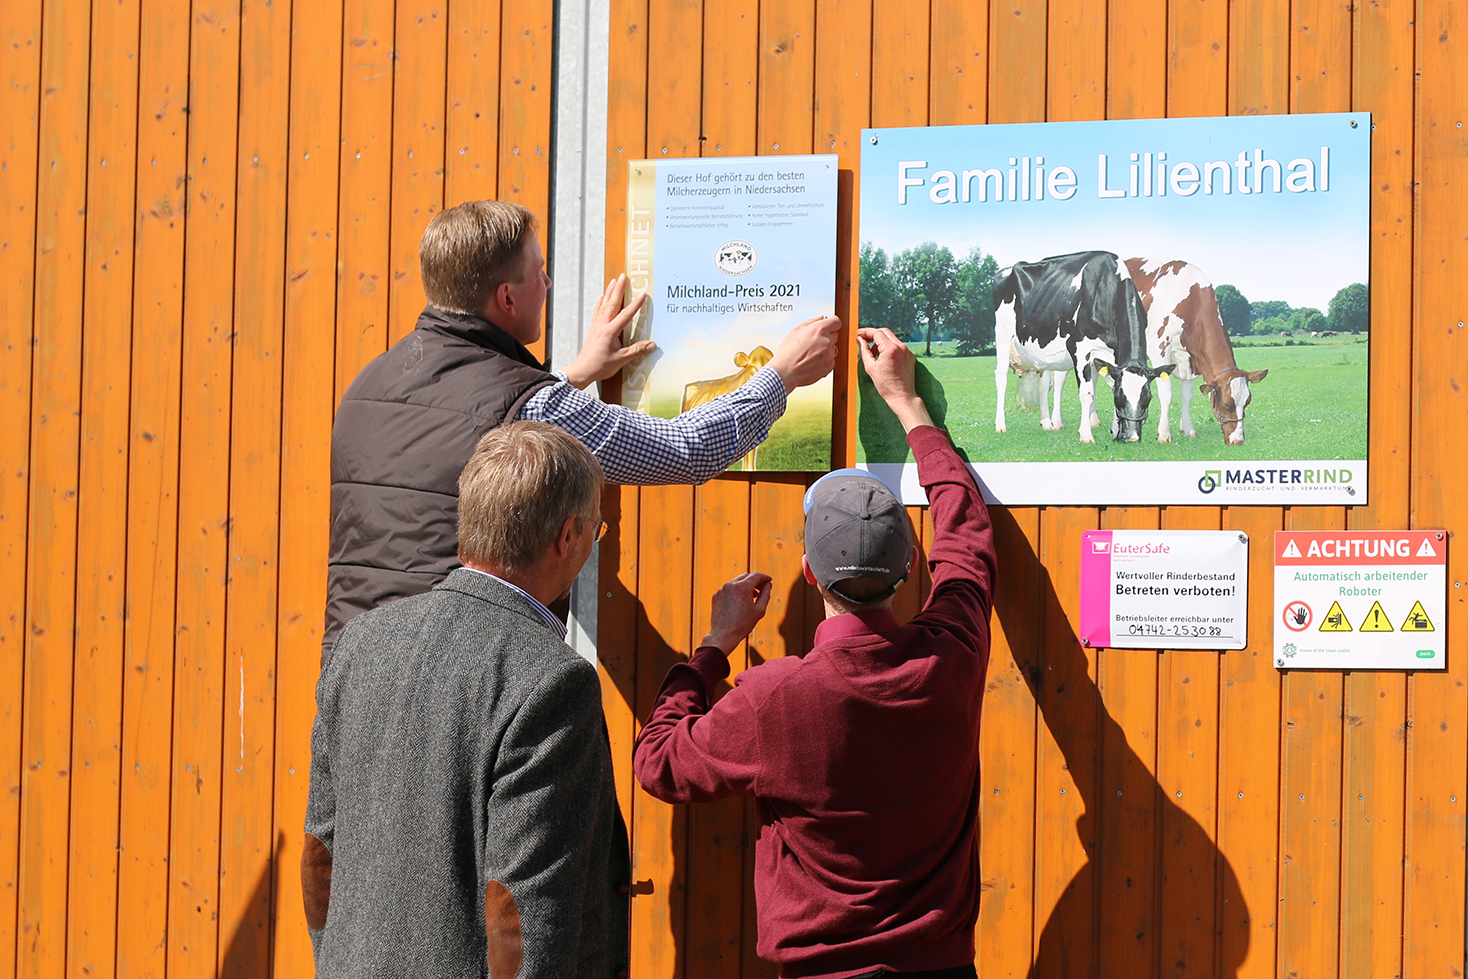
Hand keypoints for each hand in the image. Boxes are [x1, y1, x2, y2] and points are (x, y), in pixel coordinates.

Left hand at [562, 274, 653, 388]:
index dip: (635, 304)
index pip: (625, 314)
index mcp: (610, 331)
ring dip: (609, 292)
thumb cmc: (599, 366)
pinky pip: (597, 312)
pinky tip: (601, 297)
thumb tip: (652, 345)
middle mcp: (602, 325)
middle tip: (623, 276)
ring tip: (613, 281)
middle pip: (612, 303)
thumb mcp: (620, 360)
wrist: (582, 370)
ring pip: (604, 305)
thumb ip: (636, 350)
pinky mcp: (593, 330)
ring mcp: (597, 326)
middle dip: (619, 289)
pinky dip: (600, 303)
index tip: (642, 294)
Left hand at [701, 572, 772, 653]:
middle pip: (746, 576)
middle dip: (755, 581)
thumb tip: (768, 584)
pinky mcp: (716, 595)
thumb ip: (766, 594)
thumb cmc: (743, 625)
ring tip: (751, 597)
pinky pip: (728, 589)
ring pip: (736, 582)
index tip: (769, 580)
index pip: (756, 575)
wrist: (723, 635)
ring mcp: (721, 590)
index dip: (765, 577)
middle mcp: (730, 585)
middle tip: (761, 589)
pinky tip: (739, 603)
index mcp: (742, 587)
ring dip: (745, 586)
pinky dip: (735, 592)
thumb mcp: (759, 610)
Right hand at [767, 315, 840, 393]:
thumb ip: (811, 322)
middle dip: (826, 337)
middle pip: (834, 335)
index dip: (832, 323)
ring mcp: (829, 354)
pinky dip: (824, 361)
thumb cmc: (788, 352)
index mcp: (819, 329)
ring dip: (825, 350)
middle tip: (812, 343)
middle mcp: (827, 341)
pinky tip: (812, 362)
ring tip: (810, 354)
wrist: (785, 371)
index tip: (828, 326)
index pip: (836, 322)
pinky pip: (831, 360)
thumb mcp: (796, 330)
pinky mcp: (829, 365)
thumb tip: (821, 317)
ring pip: (832, 348)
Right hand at [857, 327, 931, 431]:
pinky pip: (897, 346)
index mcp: (891, 349)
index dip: (866, 332)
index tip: (859, 333)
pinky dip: (889, 347)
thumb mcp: (870, 367)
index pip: (877, 333)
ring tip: (873, 353)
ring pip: (891, 338)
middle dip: (873, 334)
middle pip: (885, 332)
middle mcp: (901, 347)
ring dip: (881, 341)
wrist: (902, 396)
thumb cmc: (886, 385)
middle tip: (864, 340)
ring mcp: (907, 351)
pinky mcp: (910, 355)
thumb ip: (864, 350)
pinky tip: (883, 357)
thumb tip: (860, 340)